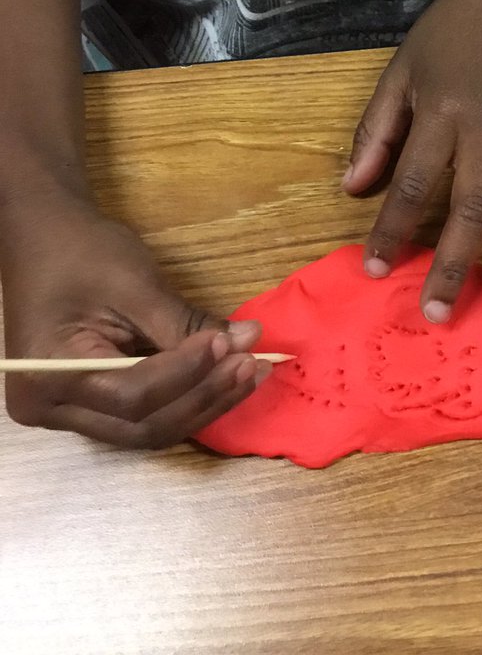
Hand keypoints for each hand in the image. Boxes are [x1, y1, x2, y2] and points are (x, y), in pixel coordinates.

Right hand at [1, 193, 264, 447]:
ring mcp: (68, 413)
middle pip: (143, 425)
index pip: (132, 395)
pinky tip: (224, 378)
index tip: (232, 343)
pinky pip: (143, 415)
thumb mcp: (134, 282)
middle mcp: (51, 409)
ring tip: (250, 373)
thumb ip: (185, 321)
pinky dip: (186, 398)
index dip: (188, 374)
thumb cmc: (80, 251)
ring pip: (148, 429)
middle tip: (252, 364)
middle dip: (204, 396)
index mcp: (47, 375)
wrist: (43, 237)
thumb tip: (248, 339)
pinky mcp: (90, 405)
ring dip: (203, 403)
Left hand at [342, 0, 481, 321]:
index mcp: (442, 113)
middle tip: (440, 312)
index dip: (391, 228)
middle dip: (454, 261)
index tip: (376, 270)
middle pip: (471, 202)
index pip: (412, 182)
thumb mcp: (399, 73)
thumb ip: (376, 131)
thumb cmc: (446, 34)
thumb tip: (353, 188)